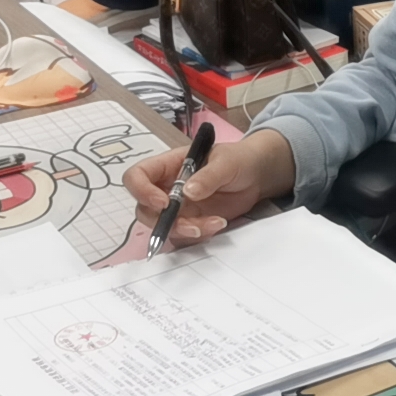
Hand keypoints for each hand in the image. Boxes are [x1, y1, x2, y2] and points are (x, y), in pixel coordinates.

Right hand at [122, 128, 296, 248]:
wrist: (257, 175)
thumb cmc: (237, 159)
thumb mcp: (225, 162)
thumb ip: (207, 176)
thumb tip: (187, 192)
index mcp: (168, 166)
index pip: (137, 176)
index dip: (141, 191)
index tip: (163, 204)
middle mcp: (166, 188)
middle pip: (144, 209)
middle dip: (164, 221)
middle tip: (191, 224)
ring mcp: (178, 207)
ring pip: (163, 226)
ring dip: (184, 231)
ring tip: (214, 223)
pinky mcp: (191, 222)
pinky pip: (183, 235)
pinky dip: (198, 235)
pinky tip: (218, 224)